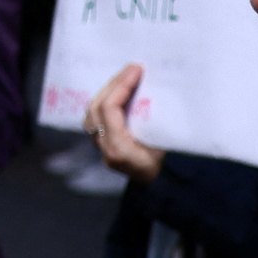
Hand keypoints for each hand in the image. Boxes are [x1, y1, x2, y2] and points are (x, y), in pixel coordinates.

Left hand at [88, 63, 166, 182]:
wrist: (158, 188)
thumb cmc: (166, 166)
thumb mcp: (164, 143)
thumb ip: (154, 120)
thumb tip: (156, 89)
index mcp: (118, 148)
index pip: (110, 109)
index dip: (121, 86)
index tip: (136, 70)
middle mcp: (103, 148)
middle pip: (97, 107)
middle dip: (113, 84)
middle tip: (130, 69)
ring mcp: (99, 148)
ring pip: (92, 112)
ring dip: (107, 91)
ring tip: (124, 78)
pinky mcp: (100, 145)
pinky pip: (95, 118)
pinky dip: (105, 102)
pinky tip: (117, 92)